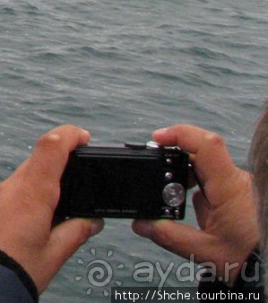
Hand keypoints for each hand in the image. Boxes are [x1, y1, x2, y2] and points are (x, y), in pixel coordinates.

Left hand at [0, 125, 103, 292]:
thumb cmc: (11, 269)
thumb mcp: (53, 254)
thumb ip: (75, 233)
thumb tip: (91, 221)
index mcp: (33, 193)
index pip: (51, 146)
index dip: (69, 135)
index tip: (83, 137)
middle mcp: (10, 187)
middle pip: (38, 161)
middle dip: (59, 168)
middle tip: (77, 186)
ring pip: (23, 178)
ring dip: (41, 185)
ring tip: (55, 214)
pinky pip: (8, 193)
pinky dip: (24, 198)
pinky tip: (30, 222)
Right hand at [132, 125, 258, 285]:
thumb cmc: (251, 257)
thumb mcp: (206, 252)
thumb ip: (170, 236)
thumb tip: (141, 223)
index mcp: (230, 188)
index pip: (207, 145)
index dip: (180, 134)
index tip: (157, 138)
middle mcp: (237, 180)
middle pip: (199, 154)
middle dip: (174, 164)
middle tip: (159, 182)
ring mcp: (239, 184)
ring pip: (203, 168)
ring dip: (186, 181)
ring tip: (181, 207)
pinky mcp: (238, 192)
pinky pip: (212, 181)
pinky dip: (198, 190)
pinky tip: (201, 215)